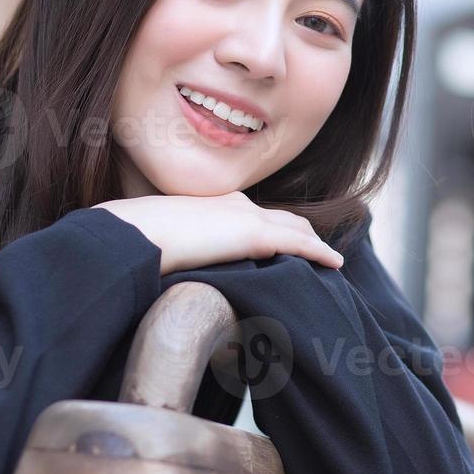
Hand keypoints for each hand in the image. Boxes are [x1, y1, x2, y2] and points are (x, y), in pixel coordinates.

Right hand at [94, 192, 344, 274]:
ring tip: (330, 262)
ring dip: (315, 244)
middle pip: (283, 219)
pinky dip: (320, 253)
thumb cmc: (141, 240)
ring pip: (296, 229)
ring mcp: (247, 217)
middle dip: (303, 234)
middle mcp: (237, 204)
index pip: (255, 214)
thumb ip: (184, 248)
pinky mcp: (254, 235)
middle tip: (320, 254)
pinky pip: (300, 245)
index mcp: (216, 204)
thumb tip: (179, 269)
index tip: (285, 242)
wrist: (139, 233)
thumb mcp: (167, 240)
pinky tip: (335, 264)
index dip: (275, 228)